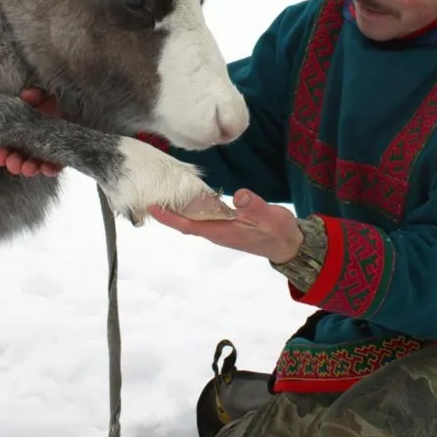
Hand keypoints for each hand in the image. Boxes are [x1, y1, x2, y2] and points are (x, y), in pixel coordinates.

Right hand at [0, 87, 63, 176]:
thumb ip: (33, 96)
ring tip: (27, 167)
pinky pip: (54, 167)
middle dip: (13, 163)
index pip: (7, 149)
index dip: (1, 154)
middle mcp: (31, 147)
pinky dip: (49, 169)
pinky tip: (46, 167)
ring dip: (28, 168)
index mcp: (20, 135)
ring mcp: (45, 154)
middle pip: (18, 161)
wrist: (73, 106)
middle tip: (11, 160)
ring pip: (33, 167)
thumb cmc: (52, 103)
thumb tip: (27, 95)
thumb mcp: (42, 97)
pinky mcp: (61, 158)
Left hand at [147, 188, 303, 263]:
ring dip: (178, 208)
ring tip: (163, 192)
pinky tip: (189, 195)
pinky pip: (204, 216)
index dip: (169, 217)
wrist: (288, 244)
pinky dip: (193, 206)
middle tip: (149, 194)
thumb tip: (238, 196)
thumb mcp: (269, 217)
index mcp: (222, 232)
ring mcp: (221, 229)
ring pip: (193, 219)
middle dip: (167, 211)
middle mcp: (217, 232)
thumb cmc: (278, 231)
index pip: (188, 225)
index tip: (151, 207)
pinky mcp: (227, 224)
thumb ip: (254, 206)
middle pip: (185, 222)